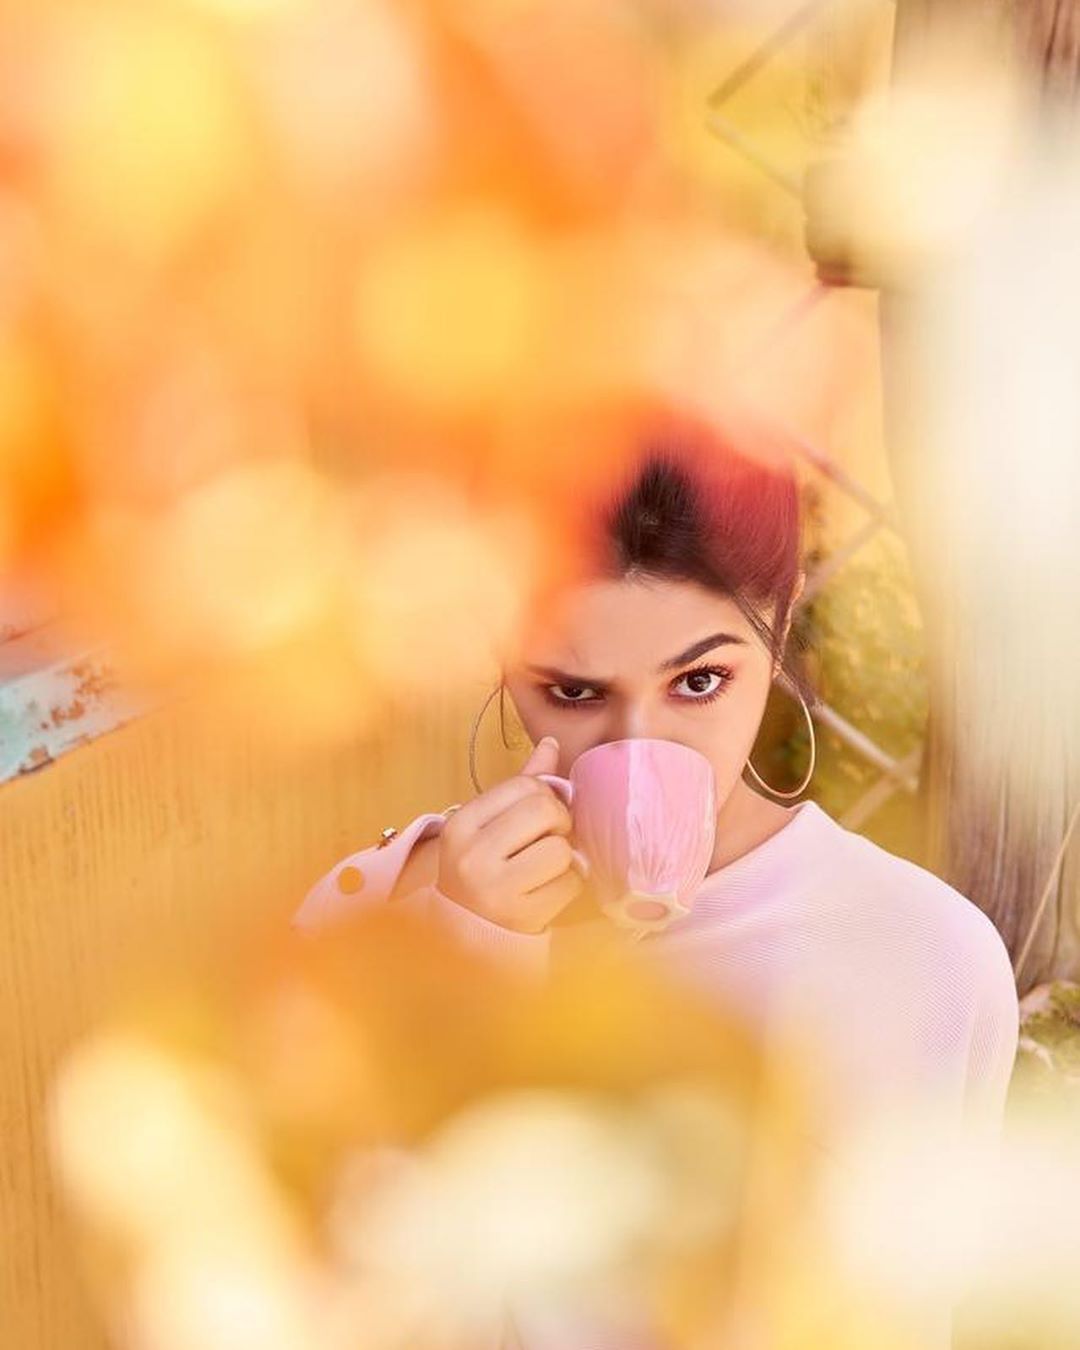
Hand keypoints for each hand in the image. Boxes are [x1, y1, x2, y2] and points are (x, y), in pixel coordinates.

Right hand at [435, 736, 584, 933]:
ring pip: (561, 849)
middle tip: (550, 838)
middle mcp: (474, 853)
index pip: (525, 785)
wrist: (466, 931)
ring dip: (565, 857)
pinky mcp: (522, 915)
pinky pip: (570, 883)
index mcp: (462, 823)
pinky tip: (551, 888)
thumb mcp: (489, 824)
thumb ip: (520, 785)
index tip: (541, 816)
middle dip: (560, 822)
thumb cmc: (483, 868)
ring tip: (548, 866)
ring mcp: (496, 887)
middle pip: (546, 811)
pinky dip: (570, 884)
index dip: (545, 796)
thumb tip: (551, 744)